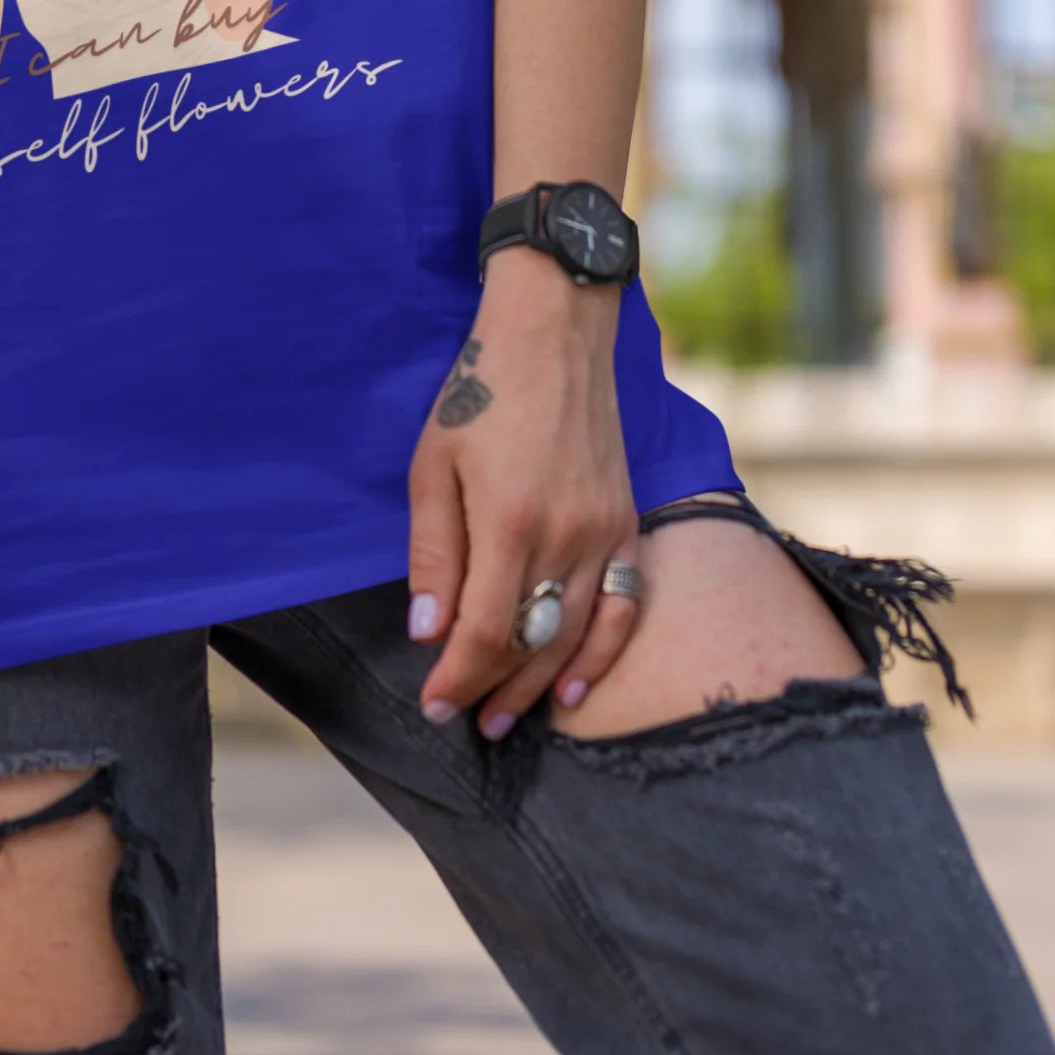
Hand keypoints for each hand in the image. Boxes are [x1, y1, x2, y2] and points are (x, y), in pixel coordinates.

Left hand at [405, 247, 641, 738]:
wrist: (554, 334)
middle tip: (464, 720)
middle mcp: (565, 539)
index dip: (456, 680)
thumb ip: (435, 553)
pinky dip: (603, 655)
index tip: (433, 706)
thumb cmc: (480, 391)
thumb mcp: (433, 465)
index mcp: (510, 524)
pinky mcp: (626, 523)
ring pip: (576, 637)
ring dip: (540, 685)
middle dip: (492, 691)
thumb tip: (428, 633)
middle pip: (530, 644)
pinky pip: (623, 607)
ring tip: (507, 718)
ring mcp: (603, 534)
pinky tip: (577, 687)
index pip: (482, 634)